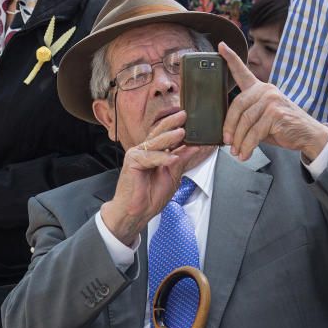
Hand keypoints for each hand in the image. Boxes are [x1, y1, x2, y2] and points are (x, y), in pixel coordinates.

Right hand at [100, 111, 209, 245]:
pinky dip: (162, 158)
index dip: (178, 127)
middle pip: (159, 133)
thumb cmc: (151, 196)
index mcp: (155, 153)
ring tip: (181, 132)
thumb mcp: (173, 176)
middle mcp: (146, 151)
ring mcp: (137, 154)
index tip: (191, 121)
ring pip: (155, 143)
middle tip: (184, 115)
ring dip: (169, 137)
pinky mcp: (132, 161)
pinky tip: (172, 158)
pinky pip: (150, 157)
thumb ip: (181, 160)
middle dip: (172, 123)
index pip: (167, 136)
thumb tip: (194, 147)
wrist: (137, 212)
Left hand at [219, 42, 327, 160]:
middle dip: (229, 126)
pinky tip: (245, 153)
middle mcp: (266, 90)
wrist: (308, 135)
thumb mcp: (263, 118)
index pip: (242, 71)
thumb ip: (247, 116)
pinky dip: (247, 145)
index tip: (220, 46)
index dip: (230, 58)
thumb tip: (226, 131)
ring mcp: (271, 100)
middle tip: (226, 141)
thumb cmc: (282, 126)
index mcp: (260, 88)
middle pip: (237, 105)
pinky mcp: (276, 114)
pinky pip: (254, 132)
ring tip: (236, 151)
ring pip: (245, 121)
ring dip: (238, 140)